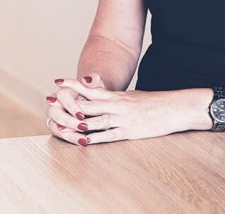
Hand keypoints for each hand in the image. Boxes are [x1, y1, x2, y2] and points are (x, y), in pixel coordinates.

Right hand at [45, 74, 105, 145]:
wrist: (97, 101)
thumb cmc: (97, 92)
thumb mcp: (98, 86)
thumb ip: (93, 81)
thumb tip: (86, 79)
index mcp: (65, 91)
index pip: (61, 96)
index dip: (70, 106)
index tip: (81, 115)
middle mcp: (56, 103)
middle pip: (54, 112)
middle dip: (68, 121)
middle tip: (83, 127)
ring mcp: (55, 116)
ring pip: (54, 126)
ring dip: (69, 134)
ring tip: (84, 140)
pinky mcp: (57, 127)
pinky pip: (60, 135)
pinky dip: (71, 139)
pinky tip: (83, 142)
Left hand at [53, 79, 194, 145]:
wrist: (175, 107)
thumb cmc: (154, 102)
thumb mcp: (133, 96)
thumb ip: (117, 98)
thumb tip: (103, 98)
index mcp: (117, 95)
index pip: (91, 89)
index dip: (73, 85)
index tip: (58, 81)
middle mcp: (117, 105)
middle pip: (87, 105)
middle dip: (67, 105)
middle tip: (50, 102)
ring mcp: (122, 118)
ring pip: (94, 121)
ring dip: (76, 125)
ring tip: (59, 126)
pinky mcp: (129, 131)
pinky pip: (108, 135)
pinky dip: (94, 139)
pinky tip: (82, 142)